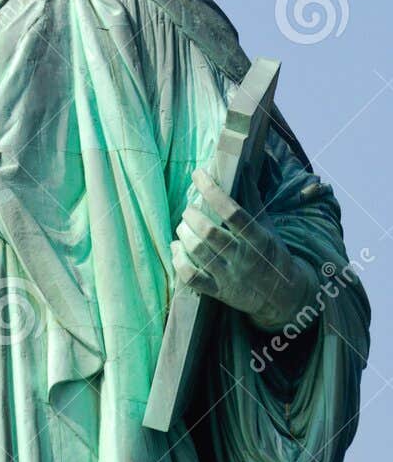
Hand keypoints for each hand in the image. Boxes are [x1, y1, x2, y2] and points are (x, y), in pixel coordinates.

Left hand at [171, 166, 316, 331]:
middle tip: (190, 208)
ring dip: (184, 233)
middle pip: (209, 233)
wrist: (284, 296)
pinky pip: (191, 277)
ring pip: (198, 251)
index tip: (198, 174)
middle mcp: (243, 258)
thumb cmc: (272, 253)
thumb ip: (251, 198)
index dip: (212, 190)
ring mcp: (229, 277)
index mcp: (258, 239)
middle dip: (192, 215)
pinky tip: (176, 247)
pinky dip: (178, 260)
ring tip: (183, 224)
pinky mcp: (218, 292)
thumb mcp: (267, 226)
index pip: (233, 212)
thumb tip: (242, 165)